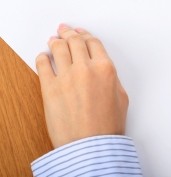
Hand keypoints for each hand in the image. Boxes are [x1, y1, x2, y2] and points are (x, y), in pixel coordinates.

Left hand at [36, 24, 128, 147]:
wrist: (92, 146)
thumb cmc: (108, 126)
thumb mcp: (122, 98)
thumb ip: (112, 78)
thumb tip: (102, 70)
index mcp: (106, 69)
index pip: (93, 43)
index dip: (86, 35)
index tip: (80, 32)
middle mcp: (86, 68)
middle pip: (75, 41)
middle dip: (69, 33)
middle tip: (64, 29)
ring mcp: (66, 77)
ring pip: (58, 48)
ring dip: (55, 41)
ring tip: (53, 40)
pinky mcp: (49, 88)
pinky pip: (42, 64)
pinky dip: (42, 57)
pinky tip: (44, 56)